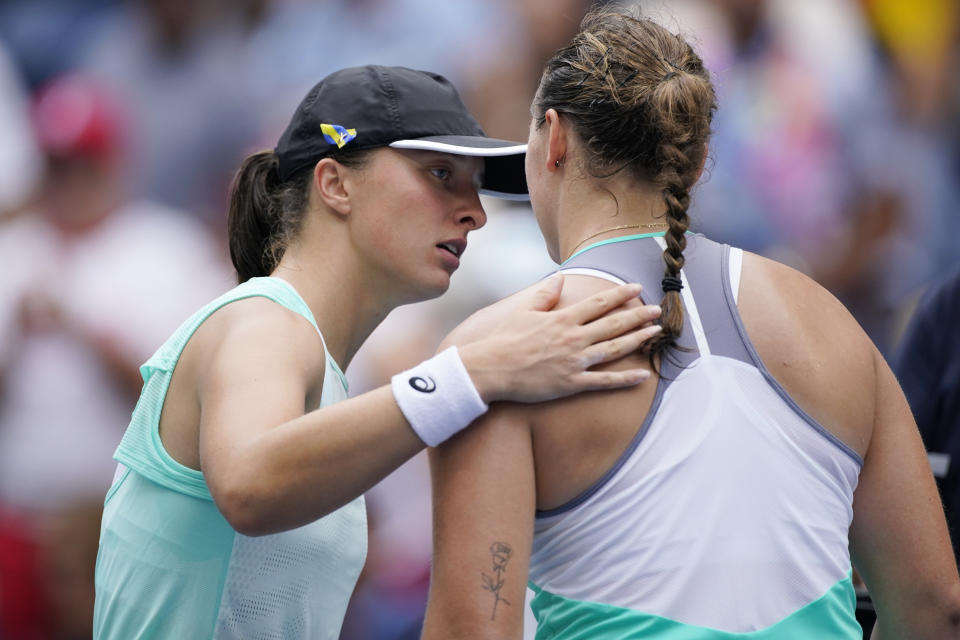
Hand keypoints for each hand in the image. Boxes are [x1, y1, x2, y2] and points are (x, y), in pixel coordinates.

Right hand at [456, 275, 661, 402]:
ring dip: (638, 340)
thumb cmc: (504, 340)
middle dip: (638, 316)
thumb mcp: (524, 310)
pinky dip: (625, 379)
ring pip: (614, 349)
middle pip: (613, 324)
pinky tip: (643, 375)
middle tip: (658, 311)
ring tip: (656, 334)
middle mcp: (573, 338)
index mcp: (563, 318)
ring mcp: (574, 361)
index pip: (599, 303)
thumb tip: (559, 278)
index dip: (620, 295)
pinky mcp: (571, 383)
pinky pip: (604, 381)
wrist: (491, 368)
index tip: (637, 288)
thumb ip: (545, 294)